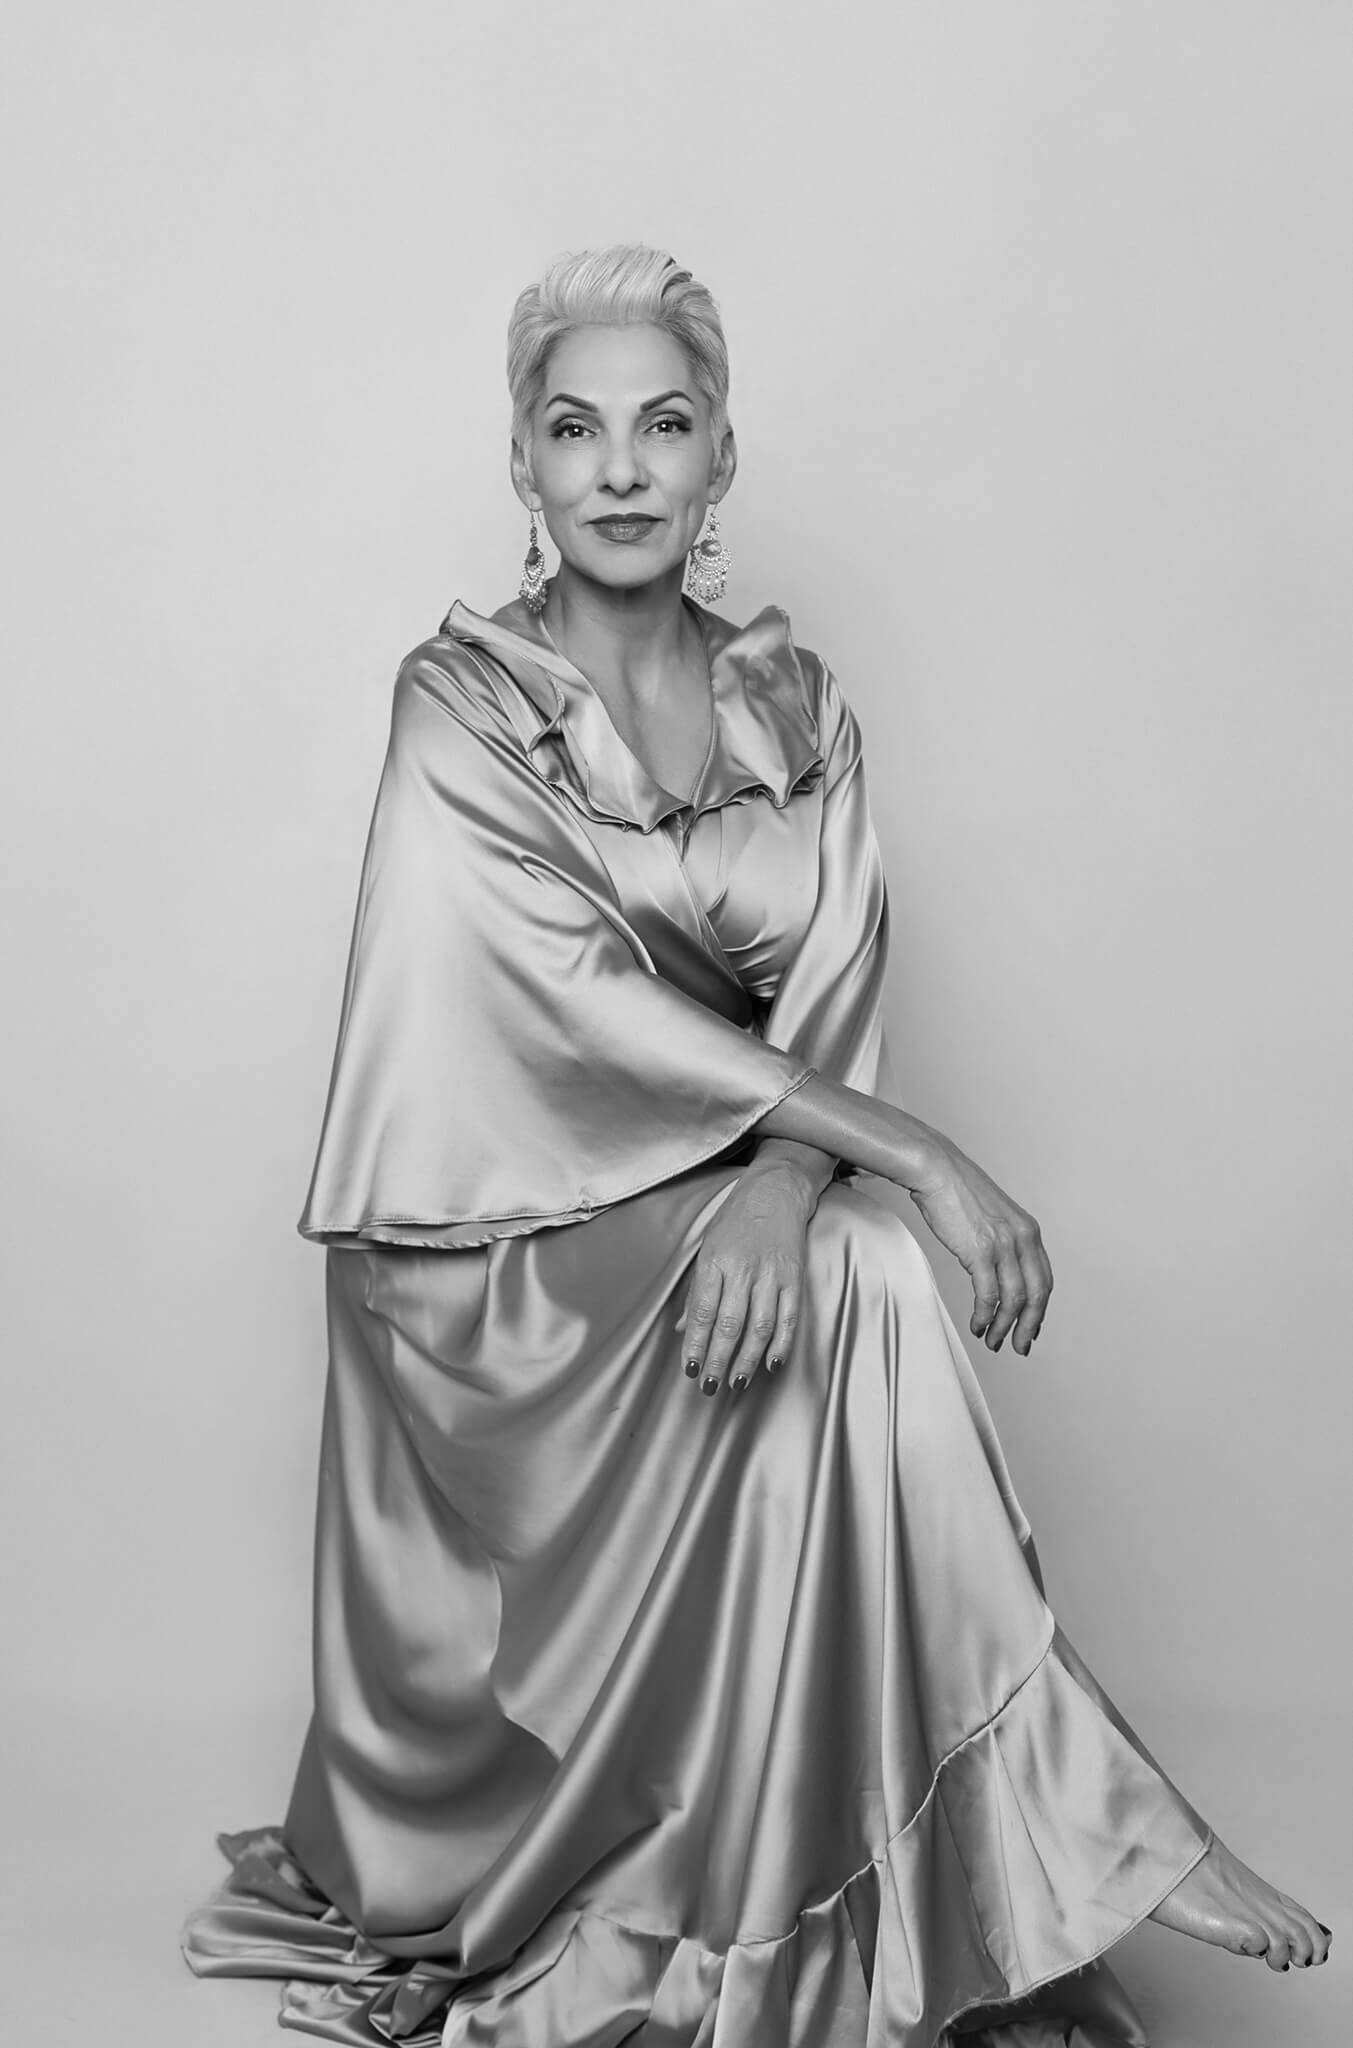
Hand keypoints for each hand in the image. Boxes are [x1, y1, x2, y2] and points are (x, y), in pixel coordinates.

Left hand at [675, 1161, 815, 1393]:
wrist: (776, 1191)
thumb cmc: (736, 1220)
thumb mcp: (707, 1248)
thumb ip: (697, 1292)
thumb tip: (682, 1329)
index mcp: (715, 1261)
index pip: (703, 1312)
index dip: (696, 1344)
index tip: (689, 1369)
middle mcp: (743, 1269)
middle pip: (729, 1324)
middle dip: (718, 1360)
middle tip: (710, 1386)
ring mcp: (771, 1273)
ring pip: (759, 1326)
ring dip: (747, 1358)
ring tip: (737, 1382)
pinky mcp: (794, 1277)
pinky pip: (789, 1317)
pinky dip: (781, 1344)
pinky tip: (771, 1364)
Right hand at [907, 1132, 1052, 1354]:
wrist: (936, 1169)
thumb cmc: (956, 1190)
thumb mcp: (993, 1215)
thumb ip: (1002, 1241)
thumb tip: (998, 1269)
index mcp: (1028, 1231)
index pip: (1044, 1279)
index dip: (1039, 1309)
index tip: (1030, 1327)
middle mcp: (1023, 1238)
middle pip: (1037, 1295)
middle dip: (1029, 1326)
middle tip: (1019, 1346)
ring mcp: (1003, 1245)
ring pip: (1014, 1300)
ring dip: (1003, 1327)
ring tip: (991, 1340)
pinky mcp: (980, 1250)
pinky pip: (988, 1295)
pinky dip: (984, 1316)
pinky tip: (977, 1325)